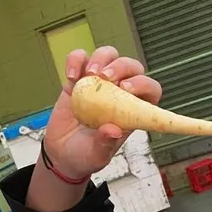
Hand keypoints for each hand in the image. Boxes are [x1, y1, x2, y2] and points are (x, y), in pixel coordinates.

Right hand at [44, 44, 162, 182]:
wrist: (61, 153)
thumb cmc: (86, 156)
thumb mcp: (96, 156)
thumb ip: (105, 144)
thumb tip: (113, 129)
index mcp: (132, 110)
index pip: (150, 89)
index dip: (143, 84)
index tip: (126, 89)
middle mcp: (119, 92)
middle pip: (131, 66)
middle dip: (121, 66)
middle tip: (106, 77)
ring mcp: (98, 82)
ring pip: (108, 55)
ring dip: (101, 59)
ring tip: (89, 75)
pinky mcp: (78, 78)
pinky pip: (80, 58)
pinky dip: (75, 61)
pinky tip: (71, 77)